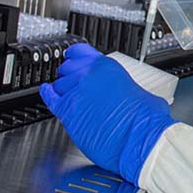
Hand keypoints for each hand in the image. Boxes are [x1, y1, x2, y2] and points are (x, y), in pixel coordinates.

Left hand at [40, 44, 177, 183]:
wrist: (141, 140)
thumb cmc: (146, 121)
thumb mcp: (142, 92)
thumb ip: (127, 89)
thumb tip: (129, 95)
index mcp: (107, 67)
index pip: (80, 52)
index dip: (76, 57)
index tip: (73, 58)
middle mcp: (88, 75)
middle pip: (67, 69)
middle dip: (68, 75)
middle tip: (71, 80)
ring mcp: (76, 93)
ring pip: (59, 85)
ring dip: (62, 89)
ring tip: (65, 93)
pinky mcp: (68, 113)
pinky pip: (51, 99)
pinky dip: (47, 95)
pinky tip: (46, 92)